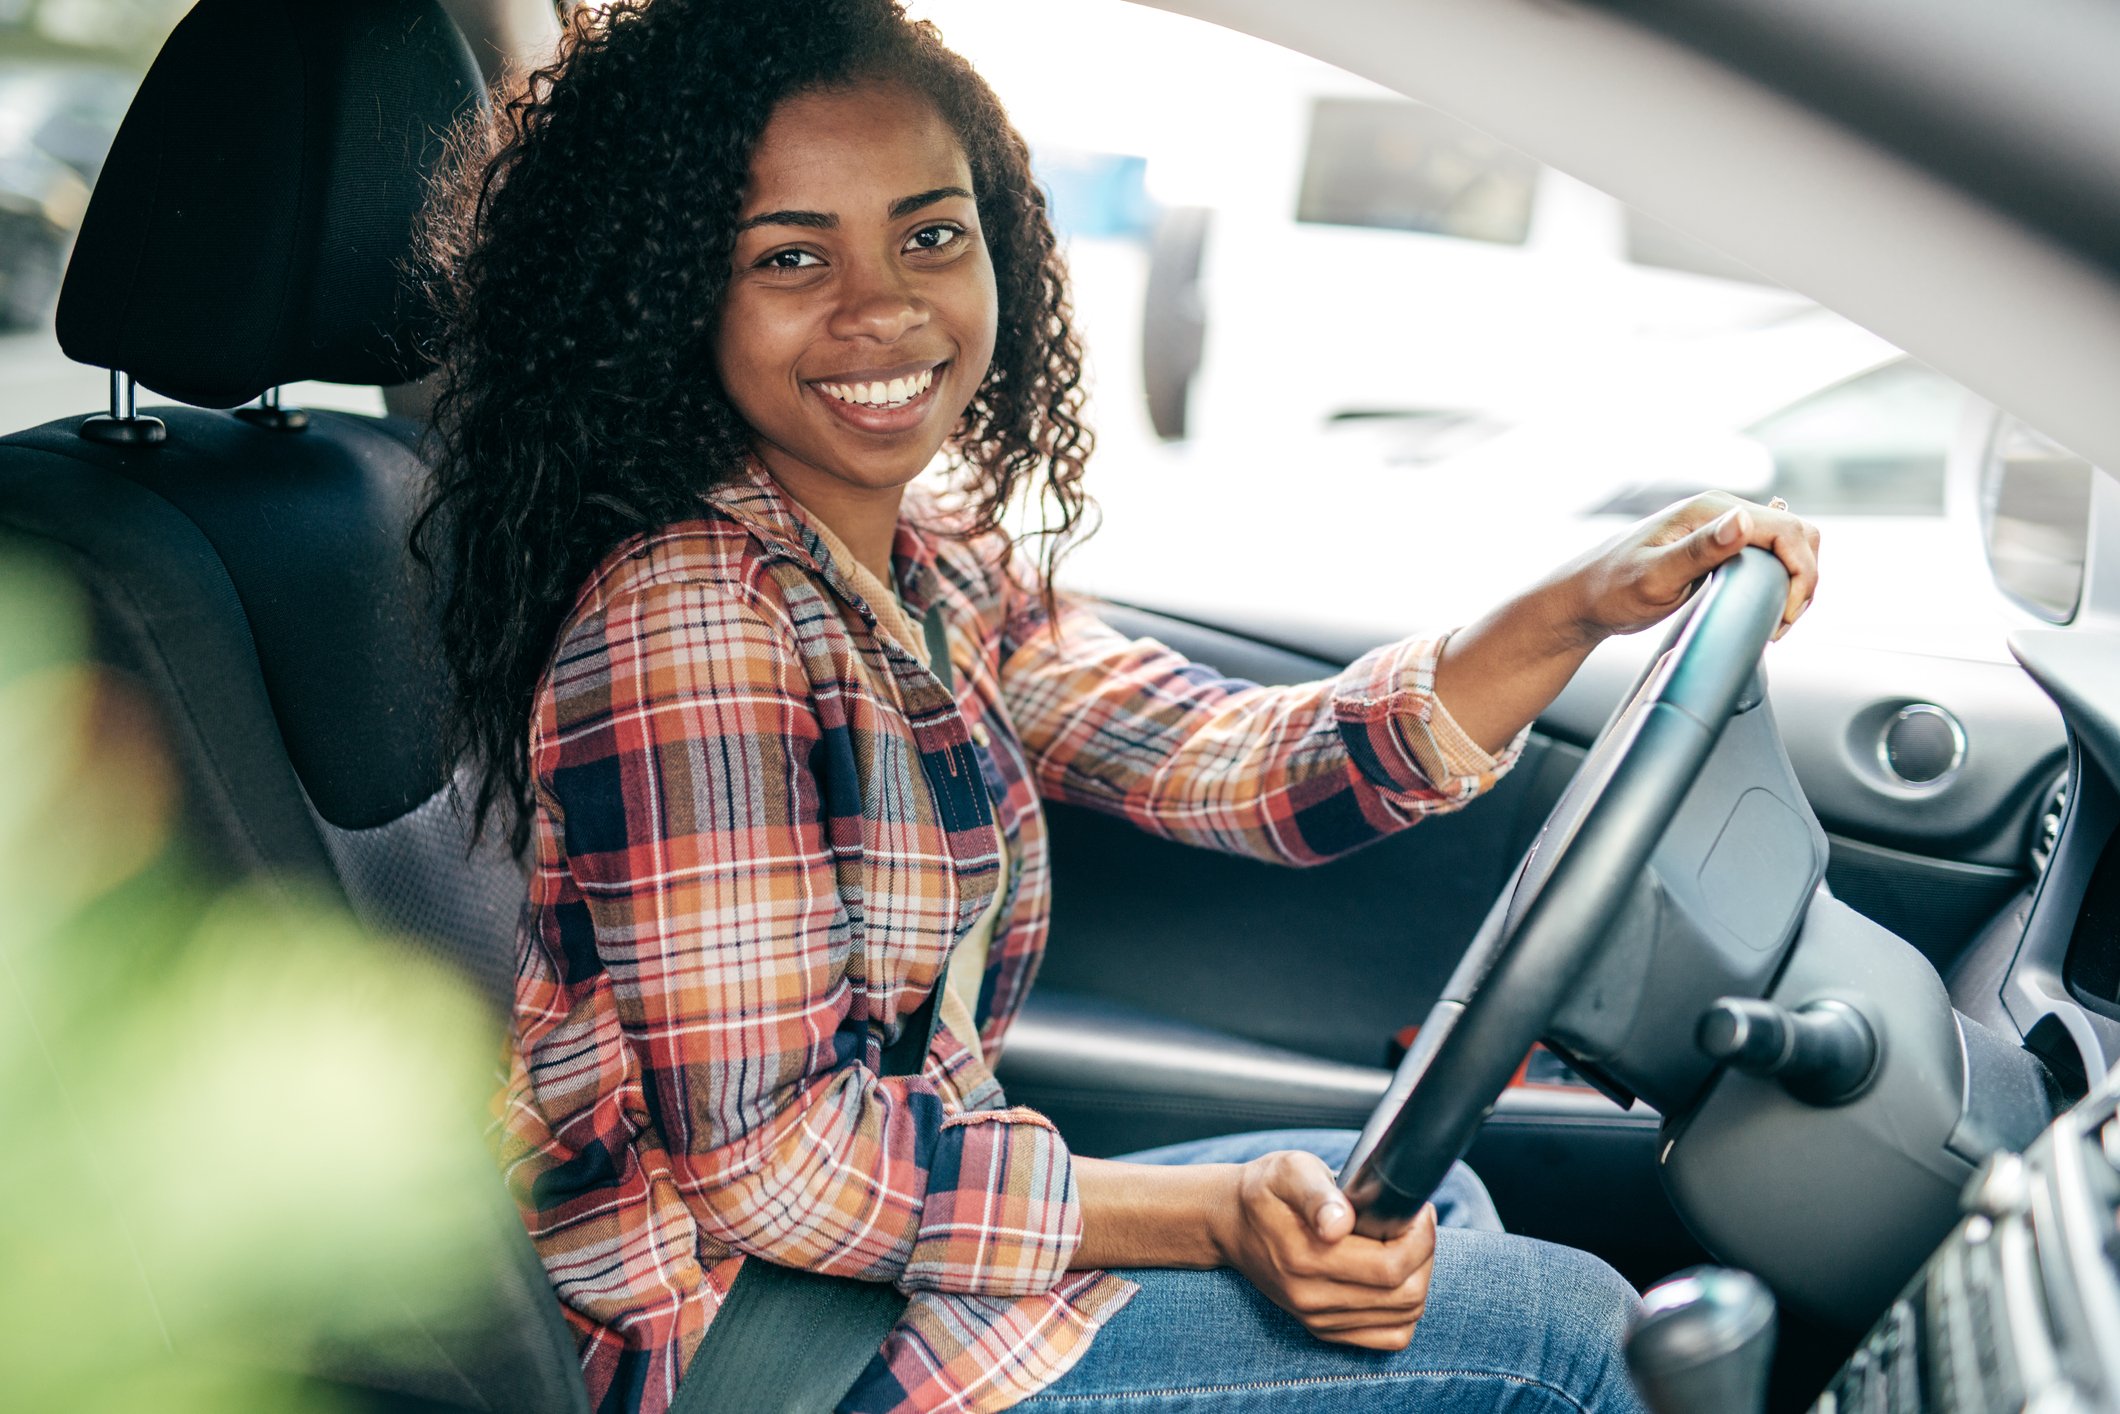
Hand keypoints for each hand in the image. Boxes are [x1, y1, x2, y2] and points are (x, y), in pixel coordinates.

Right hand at [1211, 1150, 1437, 1350]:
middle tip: (1415, 1224)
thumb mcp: (1288, 1171)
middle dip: (1424, 1256)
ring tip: (1406, 1246)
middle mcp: (1311, 1297)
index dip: (1419, 1238)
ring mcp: (1318, 1318)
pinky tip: (1394, 1279)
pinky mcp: (1323, 1329)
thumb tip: (1339, 1223)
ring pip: (1403, 1318)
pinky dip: (1405, 1312)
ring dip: (1418, 1281)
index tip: (1416, 1209)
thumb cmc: (1265, 1191)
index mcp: (1305, 1258)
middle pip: (1405, 1296)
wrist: (1231, 1223)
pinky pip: (1388, 1337)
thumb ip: (1316, 1194)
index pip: (1390, 1266)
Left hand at [1564, 492, 1821, 644]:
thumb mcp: (1654, 576)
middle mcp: (1721, 512)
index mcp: (1710, 510)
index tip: (1784, 614)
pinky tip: (1767, 609)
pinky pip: (1769, 558)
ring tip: (1775, 623)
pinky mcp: (1720, 550)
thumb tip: (1741, 521)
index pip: (1786, 529)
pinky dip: (1781, 582)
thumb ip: (1699, 551)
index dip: (1800, 572)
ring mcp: (1722, 530)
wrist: (1584, 599)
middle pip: (1797, 534)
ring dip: (1796, 583)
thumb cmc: (1610, 590)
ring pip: (1789, 546)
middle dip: (1803, 579)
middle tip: (1781, 623)